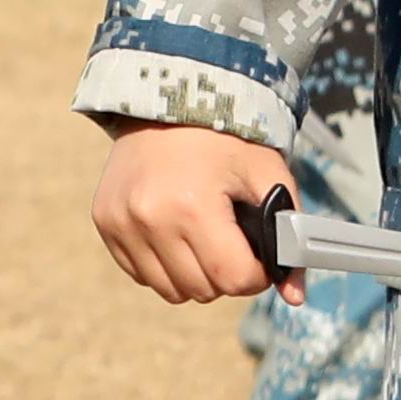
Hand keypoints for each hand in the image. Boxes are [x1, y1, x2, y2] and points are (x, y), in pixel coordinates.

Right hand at [91, 121, 303, 306]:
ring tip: (202, 240)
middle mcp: (149, 218)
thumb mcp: (268, 178)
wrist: (167, 102)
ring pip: (169, 290)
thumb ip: (289, 238)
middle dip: (225, 275)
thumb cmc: (225, 140)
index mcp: (193, 206)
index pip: (233, 279)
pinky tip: (174, 234)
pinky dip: (163, 266)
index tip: (257, 254)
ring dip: (193, 276)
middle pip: (202, 290)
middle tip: (231, 242)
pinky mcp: (105, 223)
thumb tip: (295, 298)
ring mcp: (121, 222)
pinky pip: (141, 274)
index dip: (256, 275)